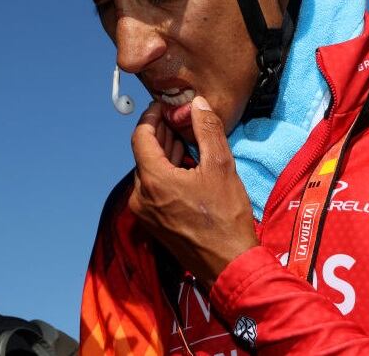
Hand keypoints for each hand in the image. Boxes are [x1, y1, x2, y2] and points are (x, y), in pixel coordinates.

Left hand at [128, 96, 258, 290]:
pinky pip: (154, 189)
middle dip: (161, 133)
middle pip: (144, 154)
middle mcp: (141, 196)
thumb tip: (198, 104)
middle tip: (181, 119)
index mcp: (153, 180)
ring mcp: (145, 212)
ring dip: (166, 153)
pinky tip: (187, 167)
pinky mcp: (154, 223)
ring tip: (188, 140)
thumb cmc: (225, 217)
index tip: (165, 106)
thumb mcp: (221, 166)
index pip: (140, 136)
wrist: (228, 264)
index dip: (151, 116)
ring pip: (149, 171)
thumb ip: (207, 130)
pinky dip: (167, 173)